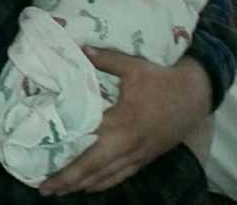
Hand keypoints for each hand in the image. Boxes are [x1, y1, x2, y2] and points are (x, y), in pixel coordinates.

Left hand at [39, 48, 211, 196]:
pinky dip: (103, 183)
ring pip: (106, 177)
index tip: (46, 164)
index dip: (66, 156)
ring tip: (60, 190)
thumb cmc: (161, 80)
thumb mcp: (133, 66)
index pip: (87, 143)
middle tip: (45, 189)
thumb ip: (105, 60)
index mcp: (121, 123)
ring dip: (82, 186)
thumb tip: (80, 49)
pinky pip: (121, 176)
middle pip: (92, 169)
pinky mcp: (145, 159)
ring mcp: (137, 155)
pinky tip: (90, 186)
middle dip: (68, 181)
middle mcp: (127, 145)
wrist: (194, 95)